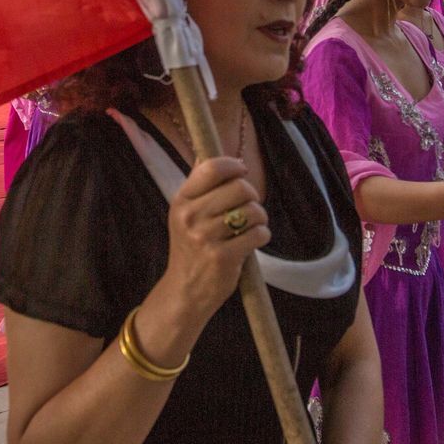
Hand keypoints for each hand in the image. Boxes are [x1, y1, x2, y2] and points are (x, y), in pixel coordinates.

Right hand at [164, 156, 268, 320]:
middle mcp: (191, 216)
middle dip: (252, 196)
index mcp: (181, 201)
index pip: (212, 168)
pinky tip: (252, 242)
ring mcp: (206, 238)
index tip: (241, 171)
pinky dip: (262, 236)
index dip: (233, 165)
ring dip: (260, 218)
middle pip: (240, 187)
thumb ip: (198, 185)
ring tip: (251, 227)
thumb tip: (206, 152)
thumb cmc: (190, 249)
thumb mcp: (185, 214)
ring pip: (253, 211)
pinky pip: (258, 234)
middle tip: (249, 208)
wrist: (185, 291)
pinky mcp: (223, 258)